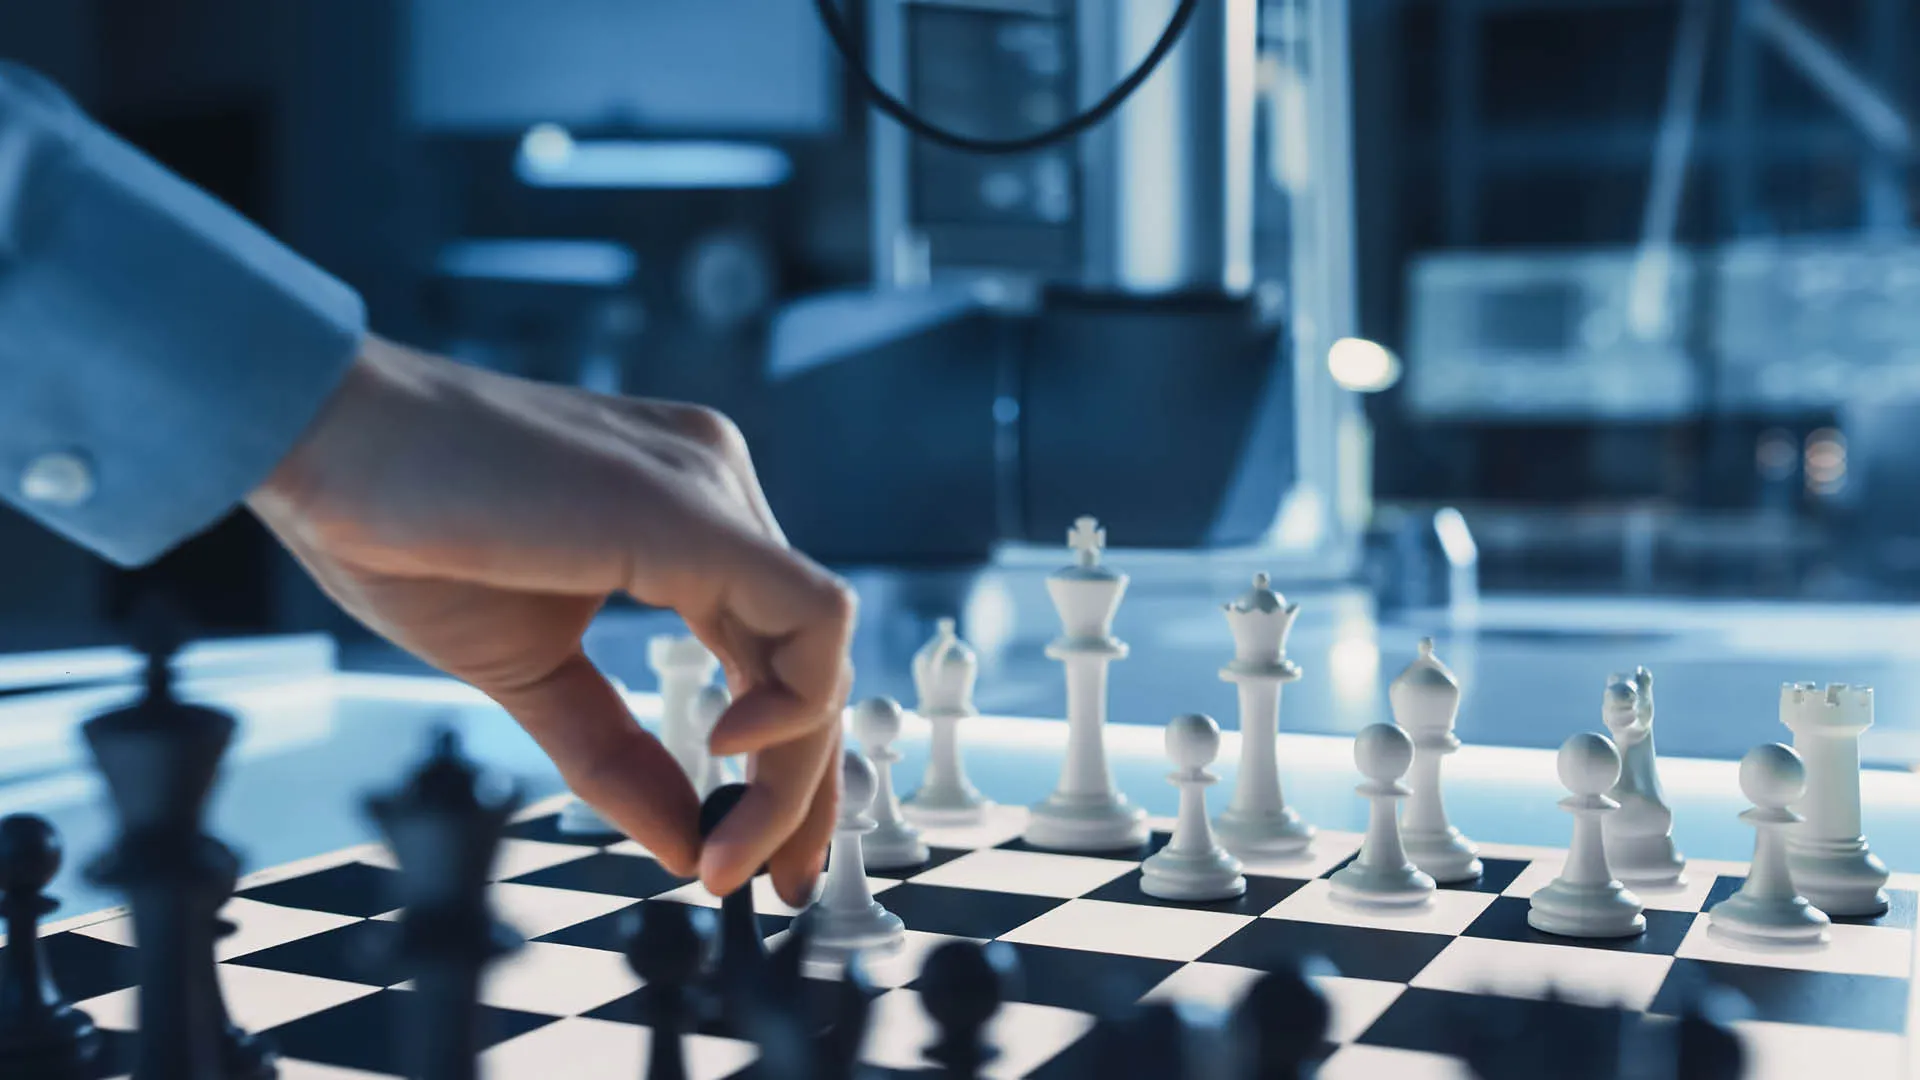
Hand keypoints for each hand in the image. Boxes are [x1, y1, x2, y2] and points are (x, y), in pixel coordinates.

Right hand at [247, 336, 853, 903]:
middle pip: (807, 656)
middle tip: (777, 884)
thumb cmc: (402, 534)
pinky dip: (795, 702)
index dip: (783, 762)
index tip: (751, 854)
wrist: (322, 442)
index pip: (775, 648)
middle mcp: (716, 488)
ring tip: (730, 848)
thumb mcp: (530, 672)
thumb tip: (685, 843)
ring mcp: (714, 488)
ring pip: (819, 646)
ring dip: (792, 770)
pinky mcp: (697, 509)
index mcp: (683, 515)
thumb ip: (615, 753)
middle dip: (804, 786)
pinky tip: (726, 752)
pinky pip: (811, 615)